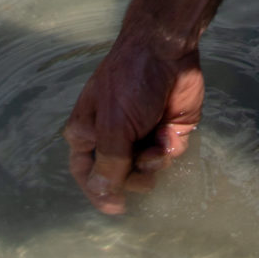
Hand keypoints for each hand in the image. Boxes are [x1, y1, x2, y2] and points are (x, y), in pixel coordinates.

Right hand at [63, 33, 205, 214]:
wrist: (167, 51)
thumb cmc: (129, 83)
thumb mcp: (113, 126)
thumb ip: (109, 165)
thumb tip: (103, 197)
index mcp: (88, 134)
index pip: (87, 174)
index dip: (99, 193)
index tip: (117, 206)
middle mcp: (114, 138)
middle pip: (120, 178)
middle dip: (133, 176)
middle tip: (142, 163)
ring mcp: (142, 136)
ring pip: (147, 171)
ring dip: (154, 161)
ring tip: (158, 140)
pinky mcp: (168, 132)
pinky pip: (170, 157)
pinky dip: (171, 146)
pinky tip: (170, 129)